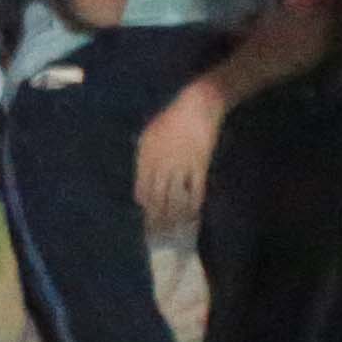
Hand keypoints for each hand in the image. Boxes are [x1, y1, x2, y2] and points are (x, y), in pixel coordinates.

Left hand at [134, 82, 227, 232]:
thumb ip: (144, 159)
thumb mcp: (149, 136)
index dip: (145, 207)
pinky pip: (196, 188)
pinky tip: (194, 216)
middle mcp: (161, 165)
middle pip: (157, 197)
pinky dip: (194, 204)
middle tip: (159, 236)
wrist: (196, 104)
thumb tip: (142, 183)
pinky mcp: (199, 164)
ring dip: (175, 216)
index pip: (142, 190)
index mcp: (146, 158)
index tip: (145, 222)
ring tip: (175, 232)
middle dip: (157, 218)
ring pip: (175, 196)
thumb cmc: (171, 118)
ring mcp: (180, 166)